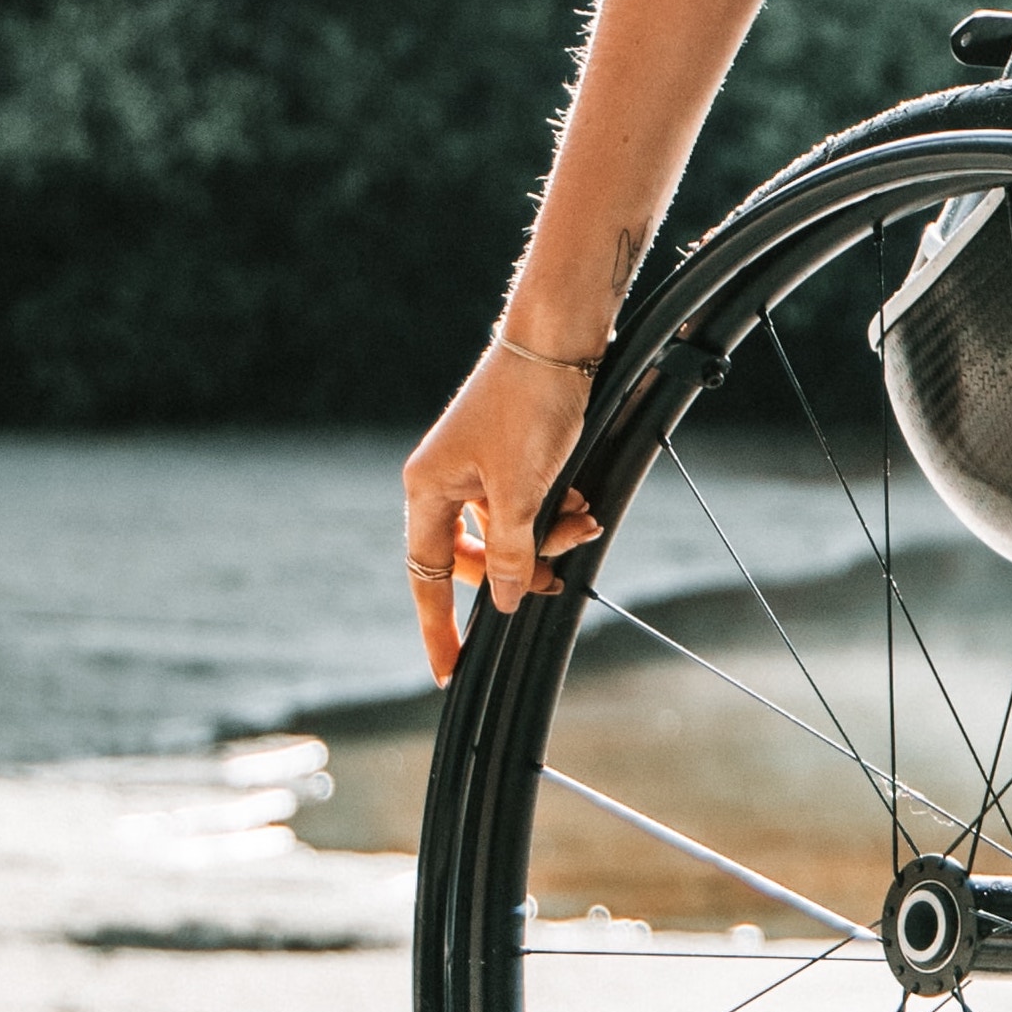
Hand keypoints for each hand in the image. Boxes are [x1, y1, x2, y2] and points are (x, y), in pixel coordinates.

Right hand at [401, 347, 605, 684]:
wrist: (559, 340)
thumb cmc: (530, 408)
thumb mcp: (522, 493)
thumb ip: (512, 554)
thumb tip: (507, 602)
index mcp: (427, 489)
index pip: (426, 576)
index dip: (438, 626)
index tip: (447, 672)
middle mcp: (444, 480)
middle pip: (474, 555)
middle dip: (521, 569)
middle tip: (557, 580)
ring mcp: (476, 466)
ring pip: (509, 530)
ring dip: (549, 536)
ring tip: (585, 521)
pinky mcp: (509, 454)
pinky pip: (528, 503)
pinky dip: (556, 510)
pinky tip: (584, 502)